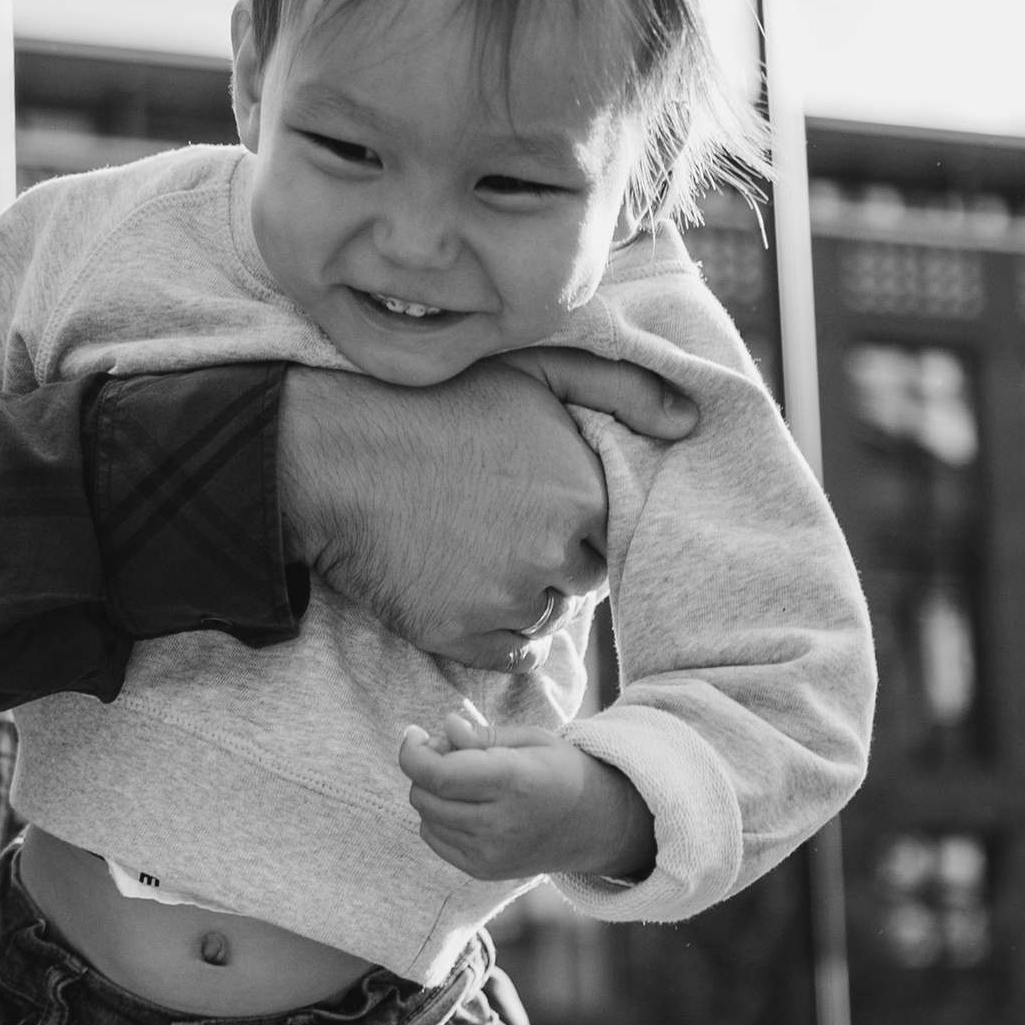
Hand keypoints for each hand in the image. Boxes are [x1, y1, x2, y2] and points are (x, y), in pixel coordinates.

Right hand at [278, 351, 695, 671]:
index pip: (607, 532)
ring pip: (546, 617)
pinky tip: (461, 588)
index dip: (572, 520)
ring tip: (471, 550)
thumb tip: (691, 423)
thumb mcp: (534, 370)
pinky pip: (510, 654)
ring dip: (523, 596)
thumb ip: (621, 389)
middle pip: (581, 580)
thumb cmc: (437, 403)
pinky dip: (494, 631)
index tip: (529, 501)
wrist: (333, 453)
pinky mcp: (461, 635)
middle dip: (552, 561)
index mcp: (584, 494)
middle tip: (497, 527)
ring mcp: (507, 599)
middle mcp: (555, 553)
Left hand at [399, 703, 655, 882]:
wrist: (596, 824)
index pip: (438, 775)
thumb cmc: (561, 771)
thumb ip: (483, 736)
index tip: (414, 734)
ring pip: (426, 818)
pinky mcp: (483, 870)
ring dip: (431, 793)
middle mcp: (500, 824)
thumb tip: (444, 729)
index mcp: (514, 782)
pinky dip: (438, 817)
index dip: (413, 753)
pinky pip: (435, 839)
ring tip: (462, 779)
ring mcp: (490, 853)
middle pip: (426, 796)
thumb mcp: (531, 739)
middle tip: (447, 752)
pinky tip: (465, 804)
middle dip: (423, 768)